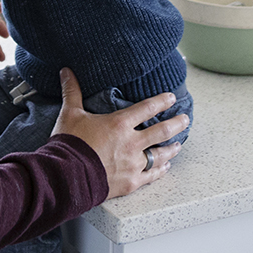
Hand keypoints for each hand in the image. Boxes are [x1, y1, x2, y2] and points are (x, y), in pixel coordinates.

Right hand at [51, 68, 187, 197]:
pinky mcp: (131, 182)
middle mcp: (132, 143)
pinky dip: (160, 170)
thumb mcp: (70, 113)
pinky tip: (166, 167)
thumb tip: (66, 71)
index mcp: (119, 124)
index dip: (161, 101)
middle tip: (186, 119)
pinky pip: (151, 175)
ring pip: (160, 155)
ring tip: (179, 144)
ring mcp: (134, 164)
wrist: (68, 175)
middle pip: (162, 131)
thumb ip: (71, 91)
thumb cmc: (69, 143)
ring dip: (172, 148)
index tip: (171, 98)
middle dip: (176, 124)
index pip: (147, 108)